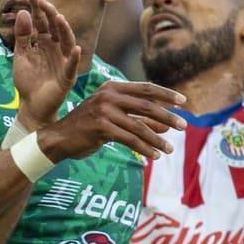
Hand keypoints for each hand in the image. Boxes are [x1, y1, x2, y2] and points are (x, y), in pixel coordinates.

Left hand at [12, 0, 82, 129]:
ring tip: (59, 18)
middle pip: (55, 27)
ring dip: (64, 30)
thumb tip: (23, 12)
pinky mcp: (67, 76)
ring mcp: (63, 61)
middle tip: (42, 1)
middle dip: (49, 14)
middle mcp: (56, 48)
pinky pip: (72, 65)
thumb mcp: (20, 55)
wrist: (32, 105)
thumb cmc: (28, 80)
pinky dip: (74, 57)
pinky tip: (75, 48)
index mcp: (44, 41)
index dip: (37, 7)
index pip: (41, 20)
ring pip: (66, 41)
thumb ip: (22, 36)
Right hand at [40, 80, 186, 161]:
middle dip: (168, 116)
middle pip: (147, 105)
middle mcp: (109, 95)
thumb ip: (140, 119)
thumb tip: (167, 126)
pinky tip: (155, 156)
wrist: (59, 138)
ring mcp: (104, 111)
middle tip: (184, 126)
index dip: (166, 94)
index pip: (146, 88)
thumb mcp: (115, 119)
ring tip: (170, 149)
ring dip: (158, 139)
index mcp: (113, 87)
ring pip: (140, 126)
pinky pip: (130, 140)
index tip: (184, 101)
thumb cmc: (88, 127)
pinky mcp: (101, 128)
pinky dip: (145, 148)